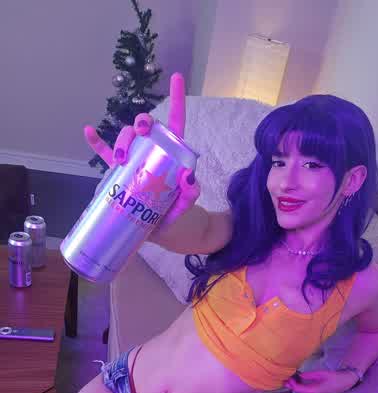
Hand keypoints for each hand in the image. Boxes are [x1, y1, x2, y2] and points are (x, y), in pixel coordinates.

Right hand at [83, 72, 199, 226]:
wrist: (158, 232)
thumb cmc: (174, 213)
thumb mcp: (186, 204)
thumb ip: (191, 193)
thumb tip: (188, 176)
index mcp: (171, 154)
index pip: (176, 123)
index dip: (177, 100)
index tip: (176, 77)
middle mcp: (151, 152)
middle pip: (145, 128)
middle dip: (141, 123)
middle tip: (140, 133)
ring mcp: (133, 162)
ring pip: (125, 138)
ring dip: (121, 141)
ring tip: (120, 159)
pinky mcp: (118, 175)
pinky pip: (104, 154)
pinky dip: (96, 143)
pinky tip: (88, 131)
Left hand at [284, 369, 357, 392]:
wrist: (346, 382)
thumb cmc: (335, 377)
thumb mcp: (321, 373)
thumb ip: (309, 375)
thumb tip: (300, 375)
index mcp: (315, 391)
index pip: (299, 389)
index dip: (292, 384)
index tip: (289, 377)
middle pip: (299, 392)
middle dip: (292, 386)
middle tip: (287, 378)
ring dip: (297, 387)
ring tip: (292, 379)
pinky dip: (302, 388)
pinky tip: (300, 382)